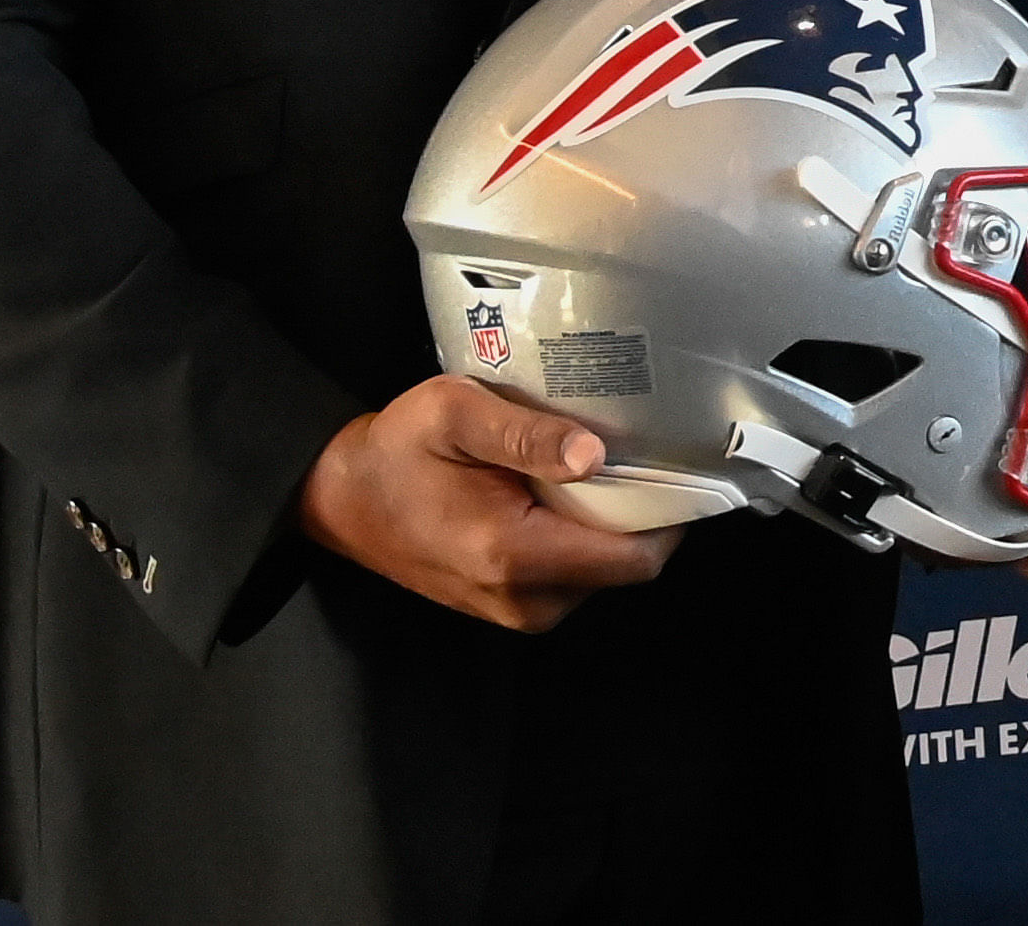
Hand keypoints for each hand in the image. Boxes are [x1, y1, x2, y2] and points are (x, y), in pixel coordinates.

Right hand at [298, 373, 681, 631]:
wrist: (341, 498)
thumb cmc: (397, 450)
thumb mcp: (453, 415)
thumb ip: (523, 434)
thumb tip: (594, 454)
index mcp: (512, 554)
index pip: (632, 559)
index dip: (672, 517)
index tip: (686, 466)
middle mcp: (522, 599)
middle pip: (625, 566)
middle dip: (643, 513)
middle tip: (642, 449)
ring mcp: (515, 611)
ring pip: (603, 572)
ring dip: (611, 524)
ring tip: (600, 464)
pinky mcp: (510, 607)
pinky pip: (574, 575)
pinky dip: (583, 537)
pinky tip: (566, 492)